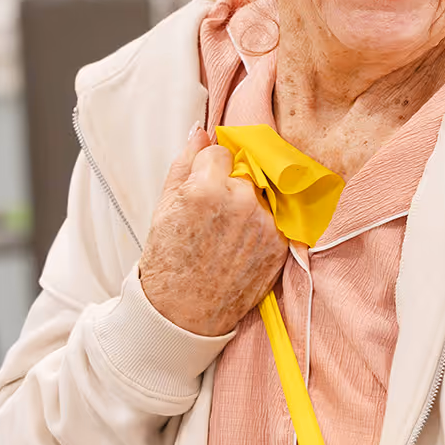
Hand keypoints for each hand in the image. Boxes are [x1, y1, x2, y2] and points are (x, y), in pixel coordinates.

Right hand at [138, 127, 287, 335]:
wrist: (183, 312)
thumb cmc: (168, 260)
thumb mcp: (164, 206)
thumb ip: (185, 163)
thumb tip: (199, 131)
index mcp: (208, 188)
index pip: (220, 151)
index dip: (207, 170)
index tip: (200, 190)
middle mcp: (242, 202)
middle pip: (243, 172)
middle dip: (230, 185)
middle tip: (212, 217)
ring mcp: (265, 225)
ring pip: (260, 195)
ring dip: (247, 206)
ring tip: (225, 235)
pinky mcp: (280, 244)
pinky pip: (273, 219)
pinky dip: (260, 227)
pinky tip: (239, 246)